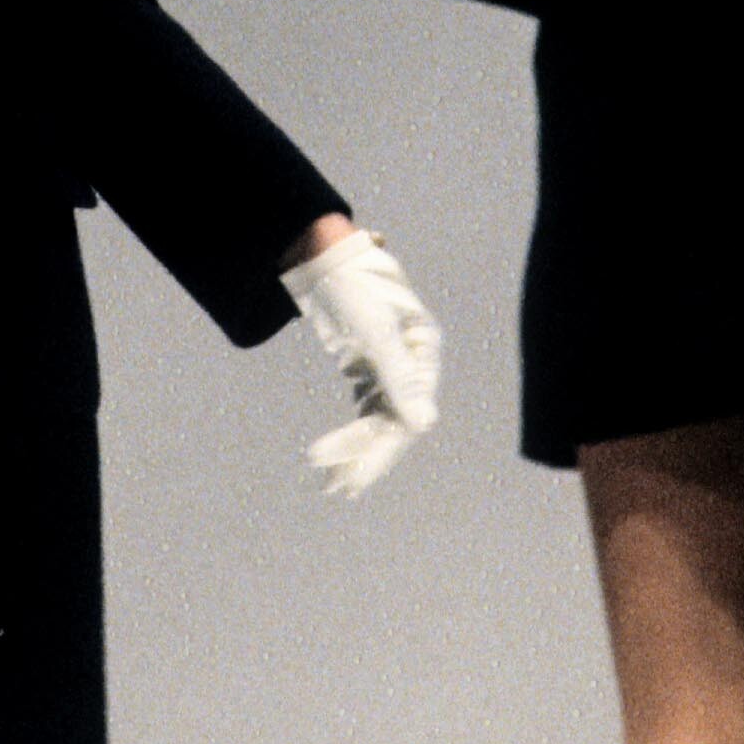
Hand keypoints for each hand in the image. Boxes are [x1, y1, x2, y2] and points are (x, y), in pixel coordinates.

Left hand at [284, 226, 441, 497]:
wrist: (319, 253)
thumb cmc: (349, 284)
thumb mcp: (374, 331)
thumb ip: (399, 378)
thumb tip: (424, 426)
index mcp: (422, 351)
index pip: (407, 416)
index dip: (380, 451)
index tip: (350, 479)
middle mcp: (413, 360)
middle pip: (393, 421)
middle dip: (365, 457)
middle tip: (336, 490)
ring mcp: (391, 361)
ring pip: (379, 417)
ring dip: (356, 448)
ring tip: (329, 479)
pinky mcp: (370, 361)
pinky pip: (367, 405)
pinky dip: (353, 428)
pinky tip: (336, 453)